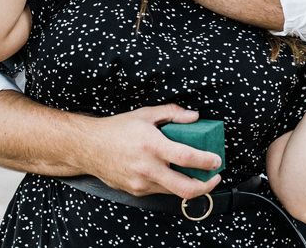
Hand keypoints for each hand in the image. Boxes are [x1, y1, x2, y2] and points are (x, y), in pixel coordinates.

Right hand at [82, 105, 221, 198]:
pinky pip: (161, 191)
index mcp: (151, 145)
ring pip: (174, 192)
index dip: (206, 161)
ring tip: (196, 174)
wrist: (89, 147)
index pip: (186, 158)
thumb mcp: (145, 114)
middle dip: (206, 186)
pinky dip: (171, 184)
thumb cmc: (116, 130)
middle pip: (185, 188)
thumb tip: (194, 116)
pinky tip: (172, 173)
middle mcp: (147, 167)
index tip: (216, 160)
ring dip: (189, 185)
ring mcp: (141, 182)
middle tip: (214, 177)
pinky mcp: (136, 191)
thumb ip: (172, 113)